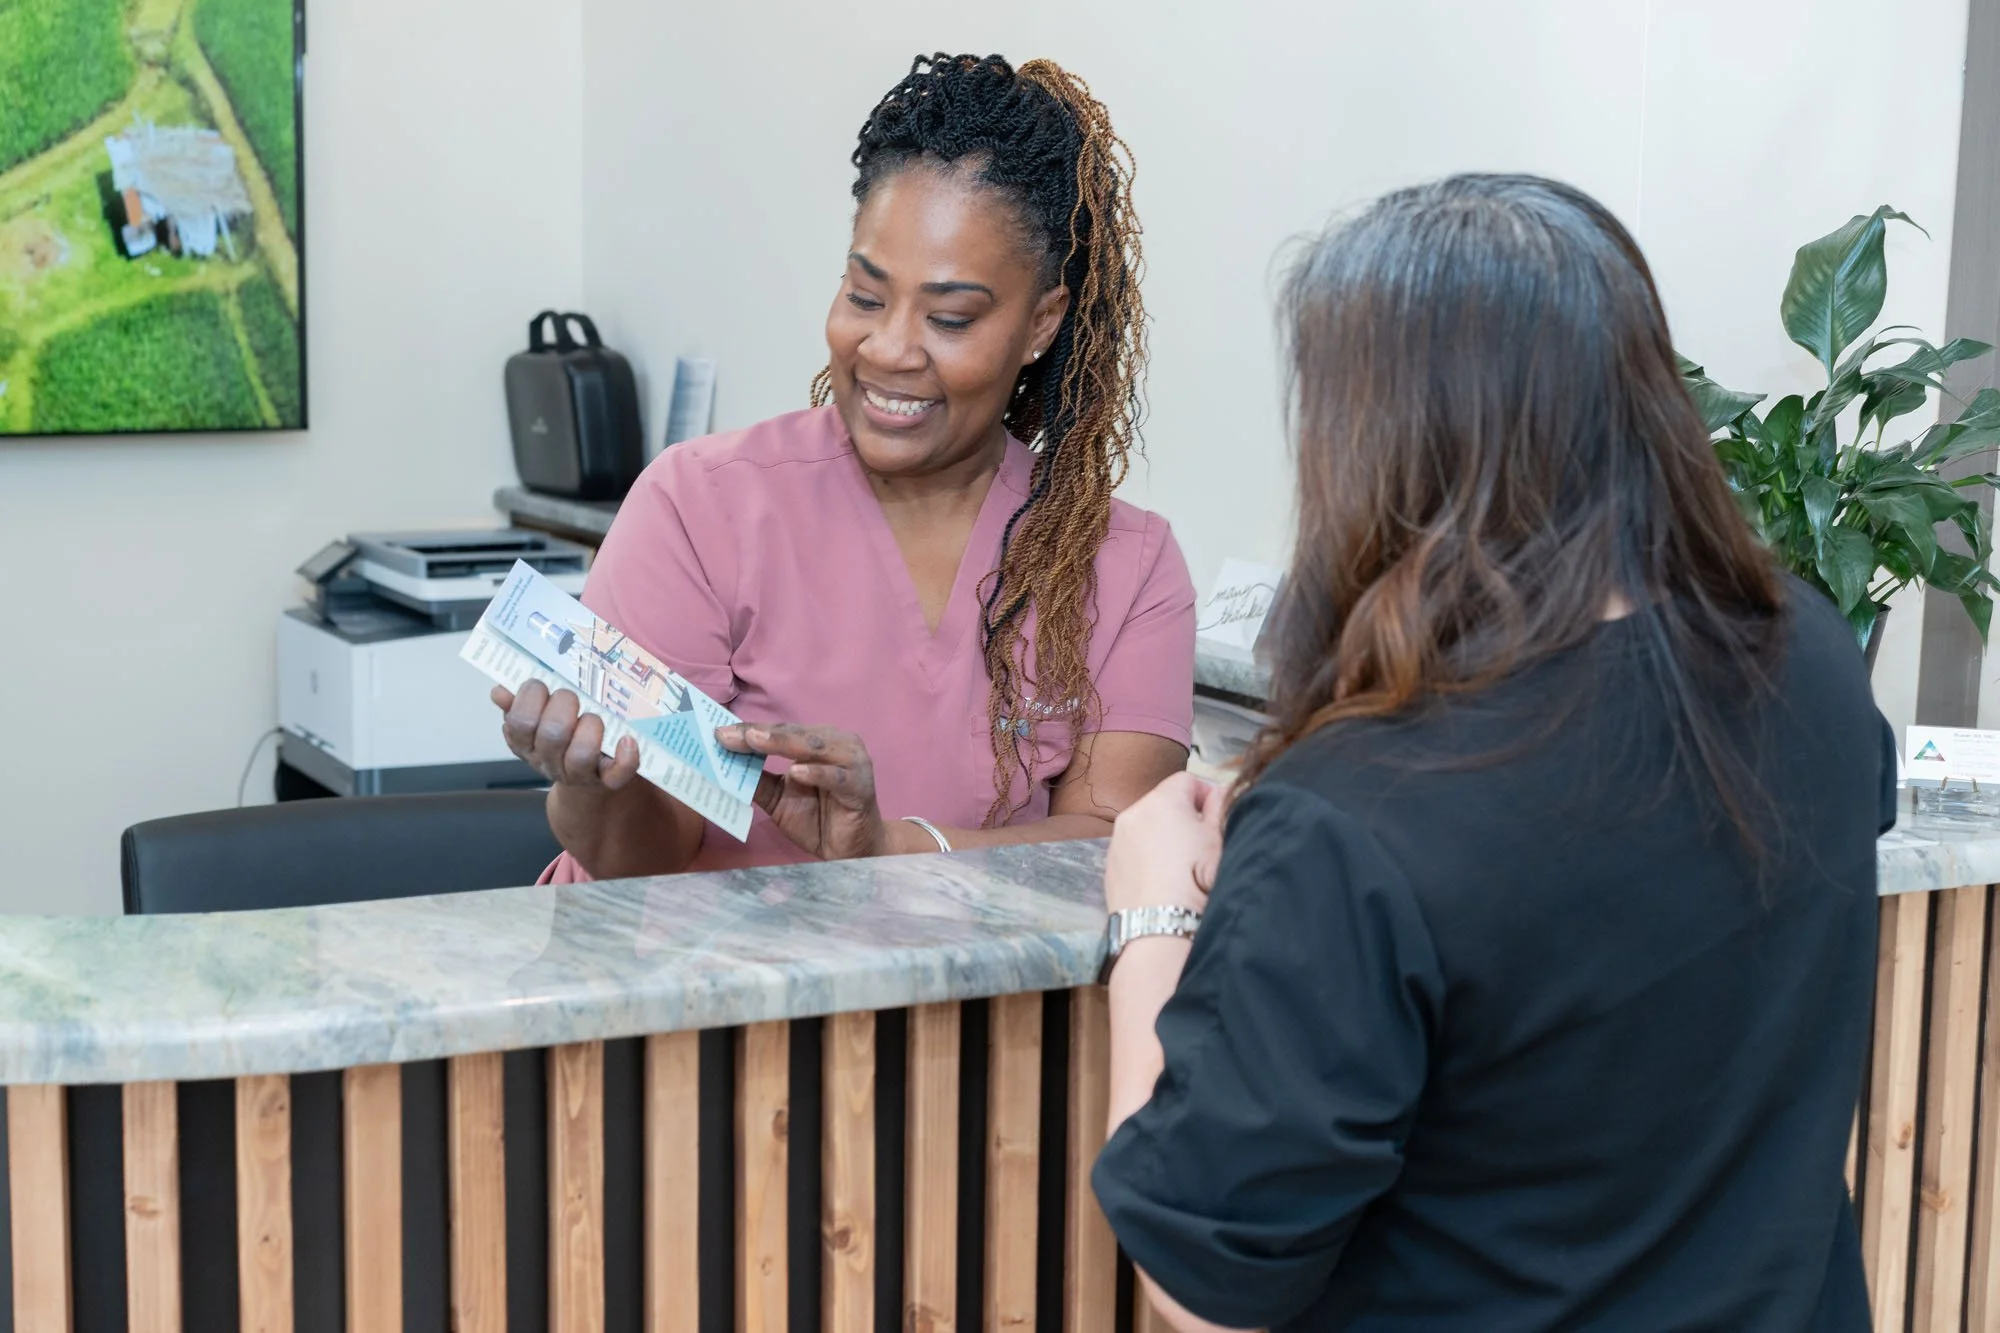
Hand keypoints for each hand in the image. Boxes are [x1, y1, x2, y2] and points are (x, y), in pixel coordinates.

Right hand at [492, 681, 640, 791]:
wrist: (586, 779)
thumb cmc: (561, 741)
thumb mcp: (534, 724)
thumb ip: (516, 707)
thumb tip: (500, 692)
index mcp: (527, 745)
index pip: (520, 723)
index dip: (531, 699)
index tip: (541, 686)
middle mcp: (550, 762)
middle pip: (552, 735)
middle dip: (564, 706)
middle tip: (571, 697)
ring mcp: (579, 774)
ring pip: (581, 755)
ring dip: (590, 728)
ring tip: (593, 717)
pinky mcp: (608, 780)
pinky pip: (617, 774)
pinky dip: (626, 757)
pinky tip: (628, 740)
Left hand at [717, 723, 890, 860]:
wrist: (851, 850)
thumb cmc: (817, 819)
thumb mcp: (778, 799)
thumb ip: (757, 780)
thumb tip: (722, 765)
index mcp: (816, 741)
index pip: (779, 731)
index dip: (748, 730)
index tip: (717, 732)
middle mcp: (835, 743)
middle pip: (793, 733)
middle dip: (759, 734)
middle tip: (728, 735)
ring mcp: (851, 762)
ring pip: (814, 747)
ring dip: (783, 743)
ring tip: (755, 741)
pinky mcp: (860, 785)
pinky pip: (836, 777)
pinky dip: (817, 773)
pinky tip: (796, 772)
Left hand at [1103, 772, 1226, 914]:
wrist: (1161, 929)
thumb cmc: (1198, 880)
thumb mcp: (1220, 839)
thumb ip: (1220, 807)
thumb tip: (1214, 795)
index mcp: (1162, 801)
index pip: (1186, 780)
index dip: (1206, 795)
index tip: (1217, 818)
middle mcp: (1133, 814)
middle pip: (1163, 802)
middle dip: (1183, 816)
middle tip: (1202, 846)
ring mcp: (1116, 841)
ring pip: (1146, 828)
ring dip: (1163, 837)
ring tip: (1182, 868)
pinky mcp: (1109, 868)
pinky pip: (1133, 851)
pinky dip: (1147, 858)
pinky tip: (1162, 883)